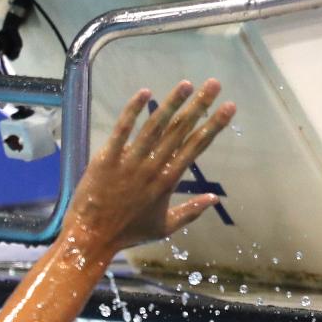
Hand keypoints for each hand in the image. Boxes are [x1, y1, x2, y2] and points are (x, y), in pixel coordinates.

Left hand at [63, 79, 234, 252]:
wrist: (92, 237)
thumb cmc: (128, 233)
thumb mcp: (164, 227)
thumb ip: (191, 212)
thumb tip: (214, 199)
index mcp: (168, 181)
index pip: (196, 147)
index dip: (213, 125)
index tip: (229, 106)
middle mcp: (152, 167)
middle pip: (180, 130)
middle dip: (199, 105)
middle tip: (214, 84)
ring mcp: (129, 161)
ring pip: (154, 126)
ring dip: (171, 103)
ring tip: (187, 84)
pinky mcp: (106, 158)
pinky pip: (121, 130)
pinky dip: (132, 111)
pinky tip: (144, 92)